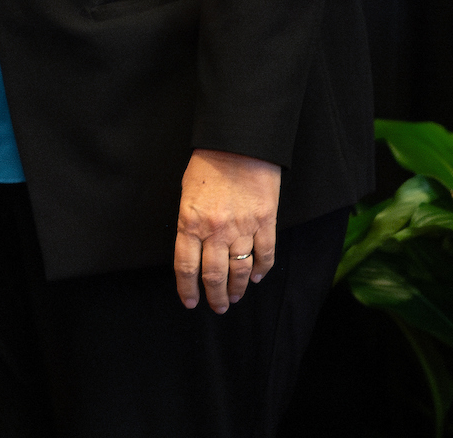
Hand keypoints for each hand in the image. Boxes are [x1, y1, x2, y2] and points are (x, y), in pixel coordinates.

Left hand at [174, 148, 281, 310]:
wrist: (239, 144)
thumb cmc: (207, 165)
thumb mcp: (187, 193)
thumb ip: (190, 222)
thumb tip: (194, 248)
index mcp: (191, 221)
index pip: (186, 266)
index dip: (187, 288)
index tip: (190, 302)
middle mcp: (216, 230)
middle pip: (214, 274)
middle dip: (214, 296)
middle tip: (217, 307)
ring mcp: (243, 227)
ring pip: (240, 269)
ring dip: (237, 288)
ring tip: (234, 298)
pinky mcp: (266, 222)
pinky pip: (265, 254)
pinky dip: (261, 269)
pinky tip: (255, 277)